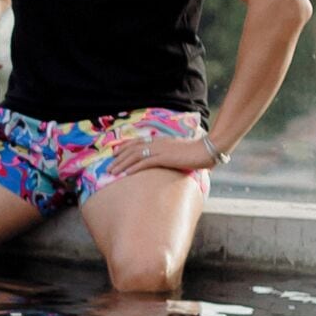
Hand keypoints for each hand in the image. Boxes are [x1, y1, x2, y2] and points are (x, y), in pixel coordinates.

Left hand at [103, 130, 220, 179]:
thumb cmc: (197, 152)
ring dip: (121, 164)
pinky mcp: (164, 158)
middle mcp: (157, 143)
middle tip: (108, 166)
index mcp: (160, 140)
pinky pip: (145, 162)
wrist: (207, 149)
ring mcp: (160, 150)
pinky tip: (126, 174)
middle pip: (132, 149)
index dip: (124, 147)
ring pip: (134, 156)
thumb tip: (171, 161)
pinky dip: (134, 168)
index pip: (137, 142)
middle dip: (118, 158)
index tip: (114, 153)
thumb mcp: (180, 152)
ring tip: (112, 172)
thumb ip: (172, 155)